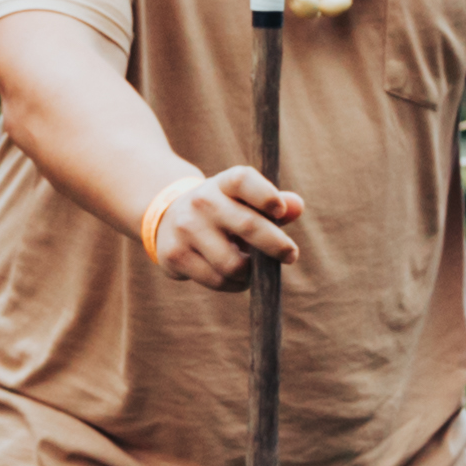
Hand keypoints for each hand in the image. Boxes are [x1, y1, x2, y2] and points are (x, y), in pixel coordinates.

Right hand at [138, 164, 301, 287]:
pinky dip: (234, 285)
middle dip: (276, 245)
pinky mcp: (176, 255)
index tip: (281, 211)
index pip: (243, 180)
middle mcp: (201, 201)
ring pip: (233, 264)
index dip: (266, 195)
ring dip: (252, 273)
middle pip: (247, 226)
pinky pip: (217, 281)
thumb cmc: (221, 211)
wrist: (168, 220)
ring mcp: (186, 229)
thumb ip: (272, 203)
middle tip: (290, 255)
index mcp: (222, 183)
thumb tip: (297, 206)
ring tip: (255, 270)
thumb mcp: (242, 200)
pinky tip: (236, 278)